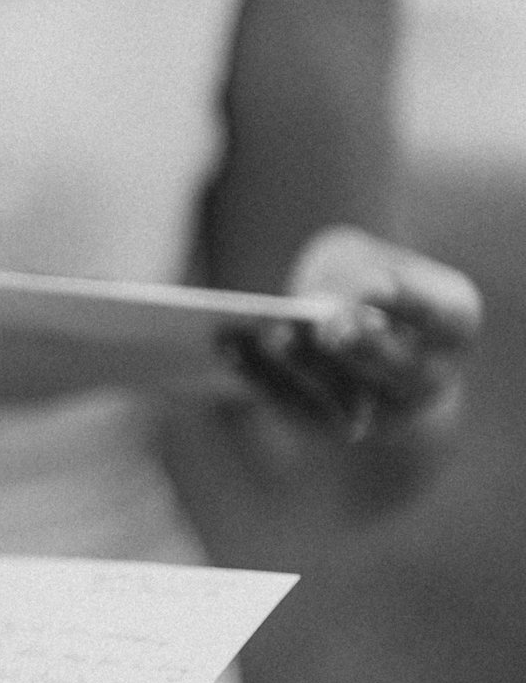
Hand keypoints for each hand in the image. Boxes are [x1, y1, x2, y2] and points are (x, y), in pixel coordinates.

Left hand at [226, 225, 481, 444]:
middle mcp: (429, 376)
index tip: (377, 288)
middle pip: (400, 369)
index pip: (445, 318)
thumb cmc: (362, 277)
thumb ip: (349, 274)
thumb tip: (314, 305)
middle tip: (329, 327)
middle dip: (362, 347)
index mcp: (454, 325)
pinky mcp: (333, 425)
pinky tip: (229, 347)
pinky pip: (297, 408)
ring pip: (346, 398)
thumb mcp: (361, 257)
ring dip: (304, 365)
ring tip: (270, 332)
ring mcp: (385, 410)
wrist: (355, 327)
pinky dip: (261, 378)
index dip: (413, 304)